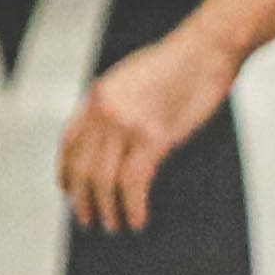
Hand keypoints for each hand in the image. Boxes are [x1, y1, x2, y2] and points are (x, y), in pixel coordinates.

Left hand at [59, 26, 234, 229]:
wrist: (208, 48)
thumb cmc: (182, 62)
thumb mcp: (136, 79)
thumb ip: (119, 105)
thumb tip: (116, 135)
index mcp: (98, 96)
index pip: (70, 143)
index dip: (66, 172)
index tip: (69, 192)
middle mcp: (105, 112)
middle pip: (83, 168)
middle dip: (83, 200)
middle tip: (89, 221)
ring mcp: (127, 124)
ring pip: (104, 180)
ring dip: (108, 209)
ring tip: (115, 226)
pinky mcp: (154, 137)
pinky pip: (133, 182)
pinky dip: (133, 206)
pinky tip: (138, 219)